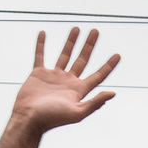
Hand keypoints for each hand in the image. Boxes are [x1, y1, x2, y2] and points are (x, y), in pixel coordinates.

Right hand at [0, 28, 119, 147]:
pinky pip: (40, 55)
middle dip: (89, 46)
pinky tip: (43, 33)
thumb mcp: (77, 113)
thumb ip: (94, 103)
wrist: (29, 120)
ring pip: (65, 54)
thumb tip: (113, 93)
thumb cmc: (52, 119)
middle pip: (82, 60)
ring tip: (76, 28)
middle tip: (95, 31)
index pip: (98, 76)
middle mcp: (68, 82)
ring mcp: (53, 76)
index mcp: (78, 90)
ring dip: (71, 41)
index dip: (108, 66)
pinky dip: (41, 44)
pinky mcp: (38, 74)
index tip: (118, 55)